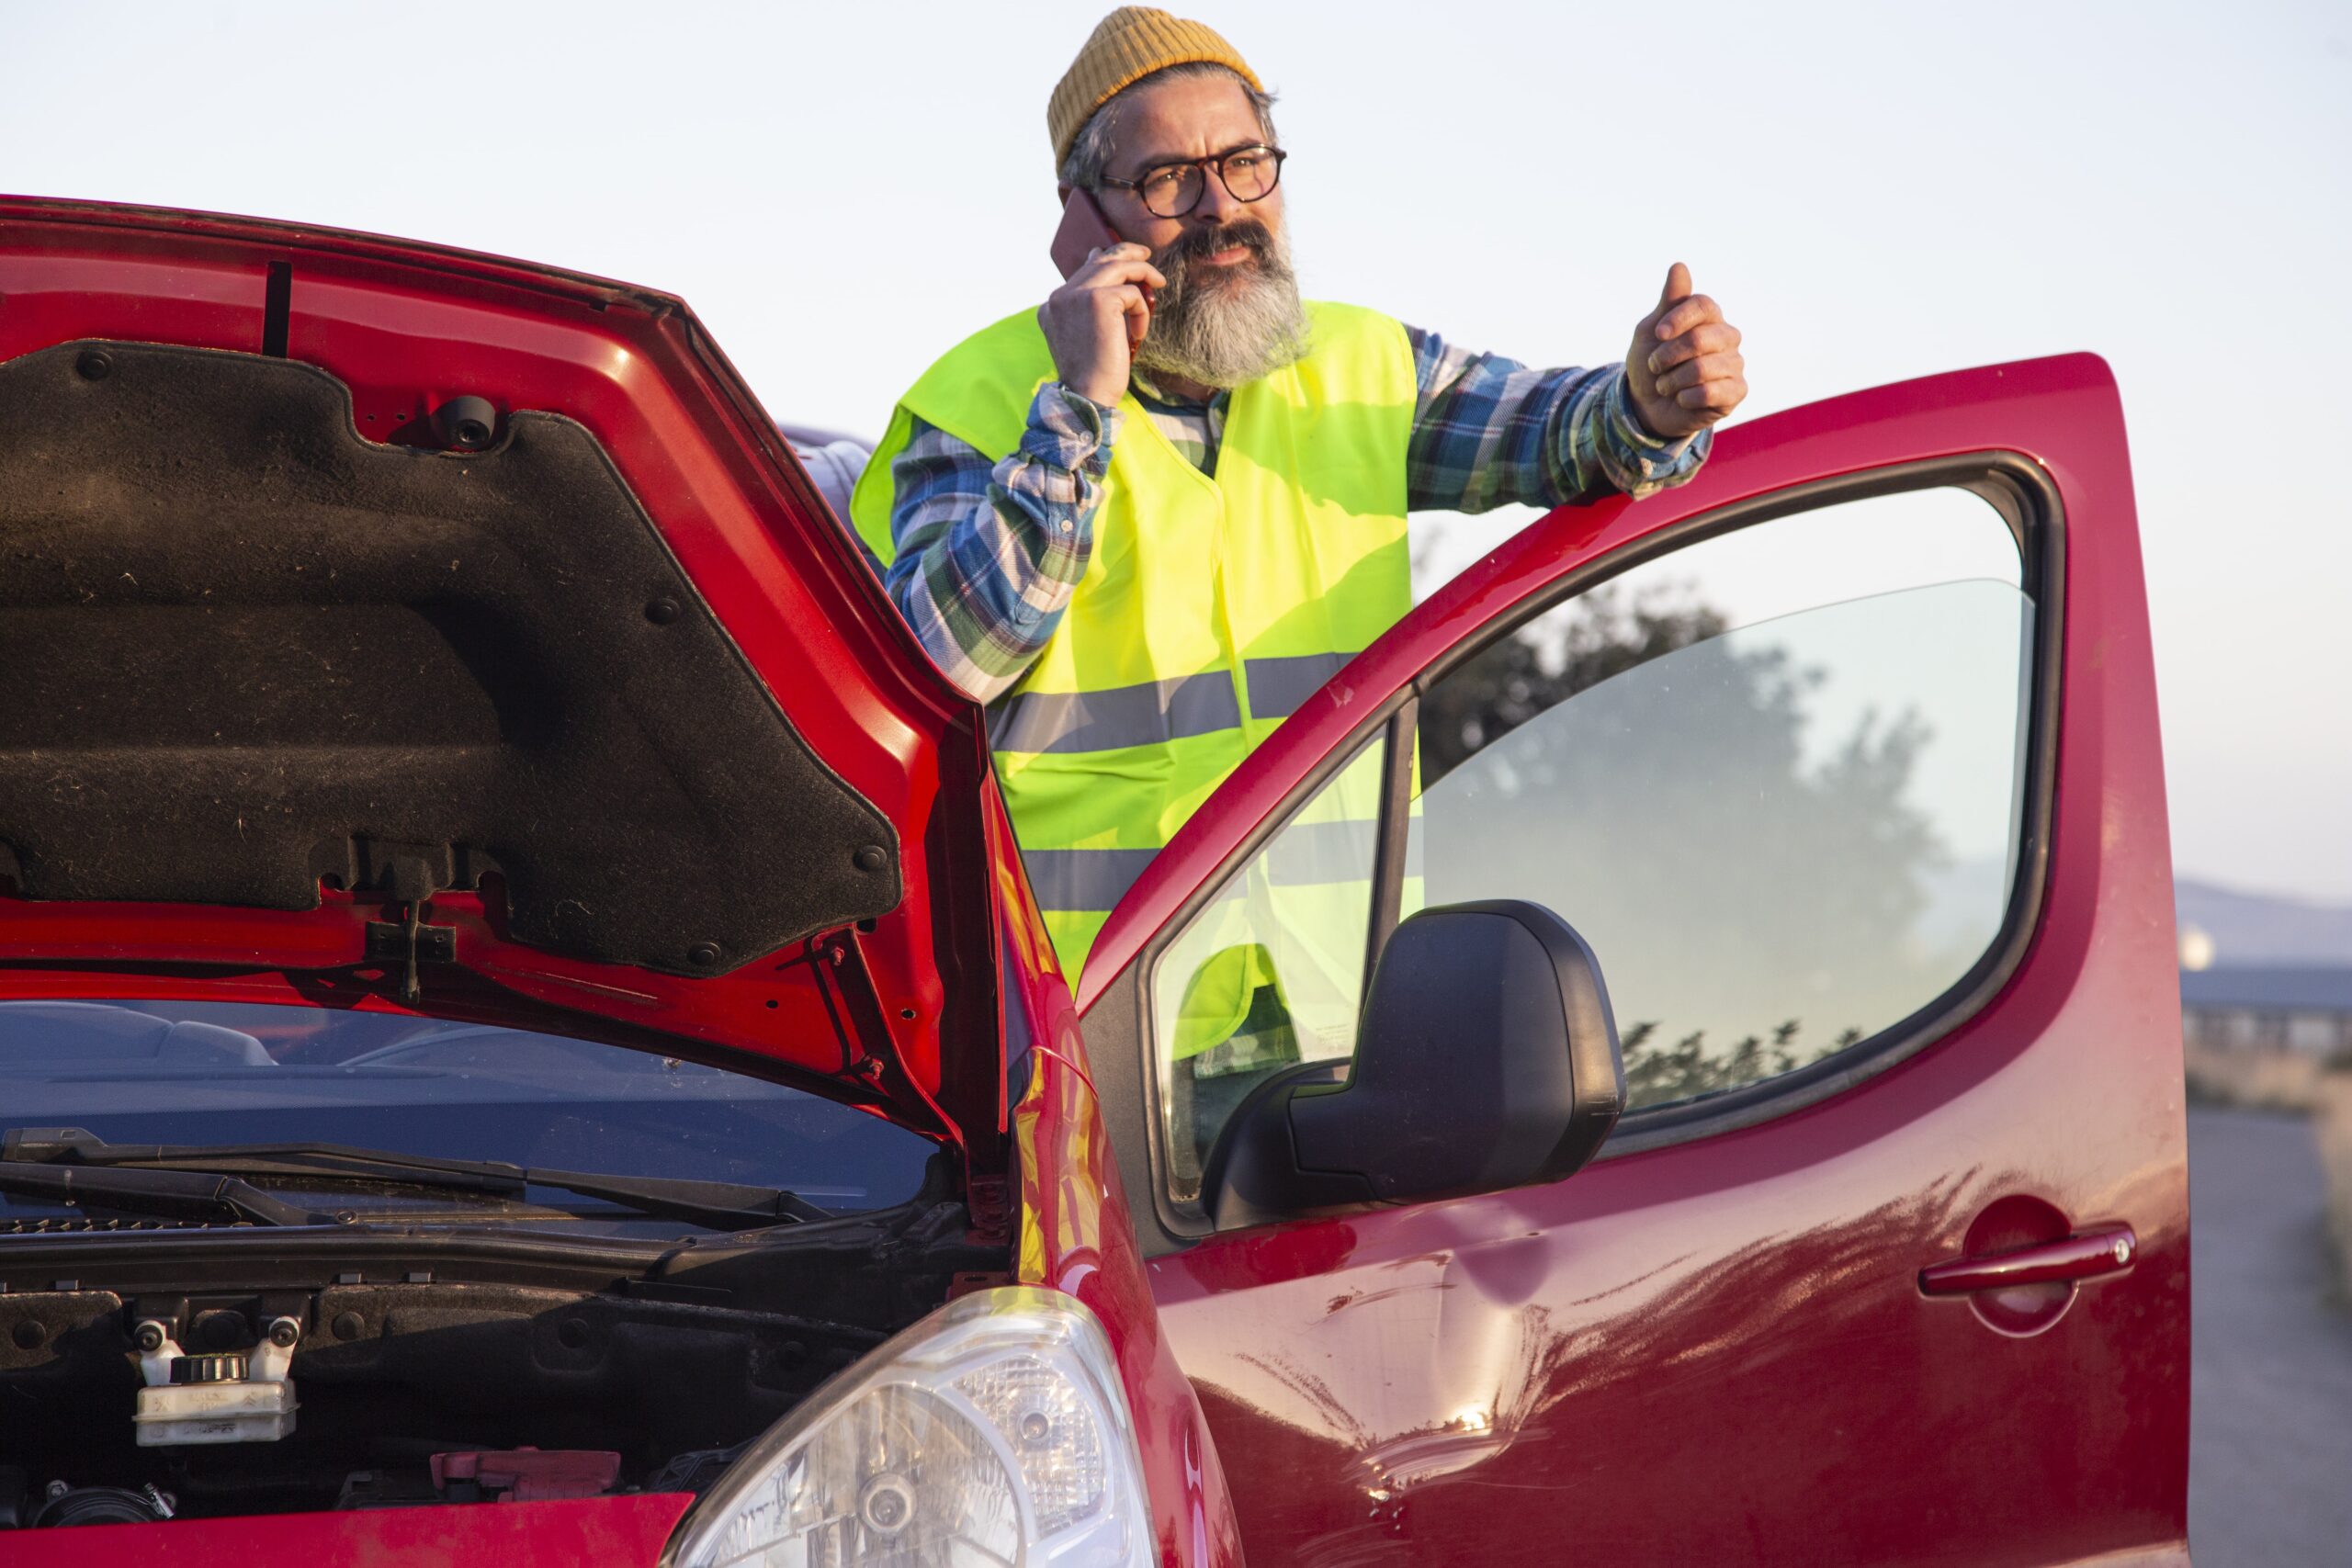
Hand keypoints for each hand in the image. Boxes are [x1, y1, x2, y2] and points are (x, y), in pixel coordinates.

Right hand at [1038, 242, 1163, 407]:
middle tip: (1145, 255)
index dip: (1105, 262)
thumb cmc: (1092, 374)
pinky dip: (1143, 312)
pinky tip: (1138, 334)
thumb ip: (1091, 307)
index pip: (1082, 272)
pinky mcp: (1098, 300)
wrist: (1087, 396)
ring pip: (1116, 266)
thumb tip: (1112, 281)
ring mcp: (1076, 295)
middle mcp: (1060, 296)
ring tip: (1159, 282)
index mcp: (1052, 305)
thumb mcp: (1086, 335)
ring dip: (1142, 272)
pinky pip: (1132, 293)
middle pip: (1098, 260)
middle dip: (1125, 252)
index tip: (1125, 264)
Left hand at [1624, 262, 1745, 439]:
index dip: (1677, 318)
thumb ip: (1669, 301)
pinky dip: (1685, 398)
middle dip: (1667, 356)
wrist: (1648, 406)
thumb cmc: (1652, 364)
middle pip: (1700, 339)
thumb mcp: (1651, 331)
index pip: (1703, 304)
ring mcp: (1735, 364)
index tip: (1657, 334)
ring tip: (1666, 385)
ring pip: (1702, 369)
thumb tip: (1679, 266)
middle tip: (1655, 366)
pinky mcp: (1737, 391)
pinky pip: (1710, 393)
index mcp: (1710, 317)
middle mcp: (1728, 336)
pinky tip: (1682, 399)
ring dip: (1672, 381)